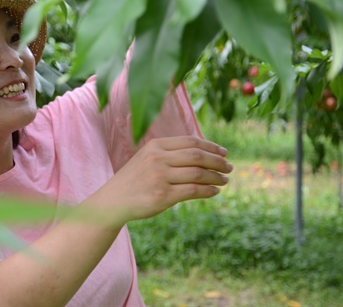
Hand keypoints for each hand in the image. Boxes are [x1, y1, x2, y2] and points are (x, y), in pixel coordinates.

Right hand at [88, 136, 231, 227]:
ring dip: (216, 177)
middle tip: (229, 167)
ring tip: (224, 180)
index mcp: (156, 145)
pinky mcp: (162, 196)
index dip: (211, 146)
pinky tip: (214, 192)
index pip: (191, 142)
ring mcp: (160, 177)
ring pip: (198, 173)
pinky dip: (208, 191)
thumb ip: (171, 153)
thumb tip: (205, 153)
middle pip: (198, 156)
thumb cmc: (135, 179)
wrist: (113, 201)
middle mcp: (158, 158)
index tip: (224, 152)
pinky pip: (193, 191)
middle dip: (218, 161)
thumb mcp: (148, 158)